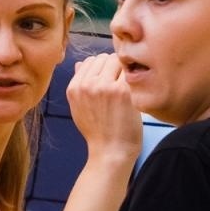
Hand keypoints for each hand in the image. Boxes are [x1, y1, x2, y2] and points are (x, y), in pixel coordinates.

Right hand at [66, 52, 142, 168]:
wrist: (111, 153)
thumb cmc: (99, 132)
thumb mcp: (79, 108)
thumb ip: (79, 85)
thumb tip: (80, 64)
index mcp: (74, 88)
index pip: (90, 61)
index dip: (103, 69)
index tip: (111, 82)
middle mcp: (86, 85)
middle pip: (104, 58)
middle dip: (114, 68)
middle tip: (121, 86)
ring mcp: (104, 86)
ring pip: (117, 61)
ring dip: (125, 72)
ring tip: (126, 90)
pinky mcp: (121, 91)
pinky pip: (130, 71)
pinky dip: (135, 79)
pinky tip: (135, 92)